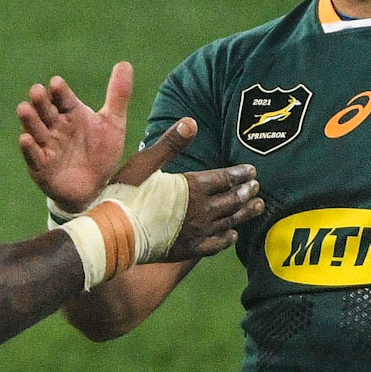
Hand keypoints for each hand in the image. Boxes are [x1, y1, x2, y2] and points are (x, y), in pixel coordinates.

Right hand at [17, 62, 132, 212]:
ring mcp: (46, 146)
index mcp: (70, 113)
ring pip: (35, 130)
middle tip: (37, 90)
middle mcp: (55, 126)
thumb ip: (118, 95)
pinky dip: (29, 148)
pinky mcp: (41, 166)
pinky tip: (25, 139)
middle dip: (40, 101)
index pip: (63, 98)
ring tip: (24, 108)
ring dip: (29, 120)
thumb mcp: (113, 123)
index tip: (57, 83)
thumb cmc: (100, 152)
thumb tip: (125, 63)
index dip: (60, 91)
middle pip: (45, 110)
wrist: (96, 187)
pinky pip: (33, 156)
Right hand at [123, 118, 262, 261]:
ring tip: (258, 207)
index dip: (240, 174)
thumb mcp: (146, 162)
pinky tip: (233, 235)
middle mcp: (200, 211)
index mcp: (192, 187)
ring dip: (245, 213)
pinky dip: (227, 239)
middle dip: (247, 192)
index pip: (224, 179)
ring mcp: (196, 233)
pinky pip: (216, 245)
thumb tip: (191, 121)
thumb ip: (171, 143)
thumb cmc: (125, 195)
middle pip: (232, 200)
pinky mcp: (188, 250)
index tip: (252, 171)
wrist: (113, 234)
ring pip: (229, 222)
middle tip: (258, 187)